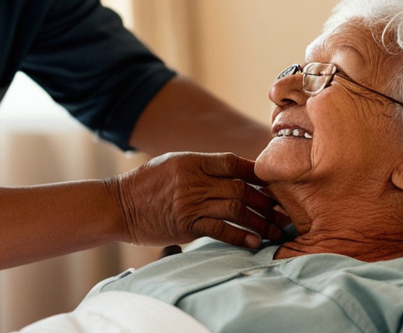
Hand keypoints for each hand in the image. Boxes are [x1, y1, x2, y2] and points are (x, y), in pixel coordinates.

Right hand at [107, 152, 285, 249]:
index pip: (234, 162)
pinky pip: (220, 231)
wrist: (118, 205)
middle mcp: (194, 180)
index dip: (258, 172)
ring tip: (277, 230)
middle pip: (241, 188)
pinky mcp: (186, 226)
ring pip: (236, 210)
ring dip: (261, 221)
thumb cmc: (147, 184)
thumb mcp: (174, 163)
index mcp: (193, 161)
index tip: (276, 182)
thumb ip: (203, 166)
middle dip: (267, 201)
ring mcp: (190, 203)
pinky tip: (256, 242)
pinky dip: (241, 237)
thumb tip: (236, 171)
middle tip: (285, 211)